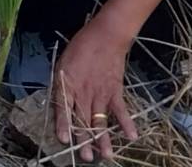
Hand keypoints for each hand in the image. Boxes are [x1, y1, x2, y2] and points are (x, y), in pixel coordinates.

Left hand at [53, 22, 138, 161]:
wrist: (105, 36)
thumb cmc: (80, 48)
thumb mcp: (63, 64)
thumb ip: (61, 86)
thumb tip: (58, 105)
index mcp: (67, 85)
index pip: (63, 108)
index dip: (63, 124)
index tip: (63, 139)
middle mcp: (83, 93)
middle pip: (83, 120)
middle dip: (84, 140)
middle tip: (85, 158)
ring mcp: (100, 94)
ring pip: (101, 120)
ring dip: (103, 139)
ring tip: (106, 156)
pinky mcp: (115, 92)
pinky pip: (121, 110)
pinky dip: (127, 122)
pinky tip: (132, 136)